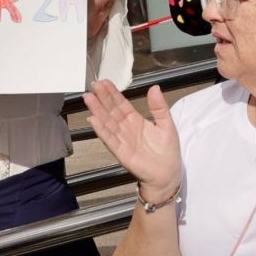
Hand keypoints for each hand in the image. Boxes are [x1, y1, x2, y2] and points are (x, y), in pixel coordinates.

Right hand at [84, 81, 182, 201]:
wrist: (167, 174)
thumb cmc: (167, 150)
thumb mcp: (166, 124)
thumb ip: (159, 107)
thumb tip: (154, 87)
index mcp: (136, 120)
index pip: (121, 104)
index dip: (113, 93)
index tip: (104, 82)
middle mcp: (126, 128)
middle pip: (111, 111)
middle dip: (102, 98)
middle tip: (93, 84)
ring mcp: (122, 140)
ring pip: (107, 122)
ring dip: (97, 110)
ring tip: (88, 98)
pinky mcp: (120, 152)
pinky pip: (109, 139)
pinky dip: (101, 130)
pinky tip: (93, 119)